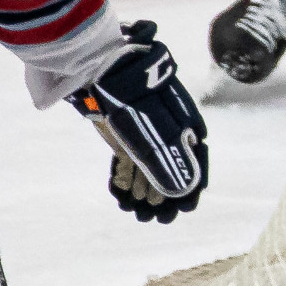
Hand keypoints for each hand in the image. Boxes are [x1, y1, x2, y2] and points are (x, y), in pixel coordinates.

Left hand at [69, 21, 207, 220]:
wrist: (90, 64)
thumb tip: (183, 192)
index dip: (191, 185)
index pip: (195, 158)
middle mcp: (166, 125)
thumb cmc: (126, 92)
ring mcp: (142, 128)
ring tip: (140, 214)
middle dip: (166, 194)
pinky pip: (127, 159)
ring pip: (148, 165)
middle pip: (172, 165)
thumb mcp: (149, 129)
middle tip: (159, 220)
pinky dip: (125, 178)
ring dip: (145, 190)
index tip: (185, 208)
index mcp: (182, 121)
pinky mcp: (119, 131)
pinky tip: (121, 196)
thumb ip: (165, 161)